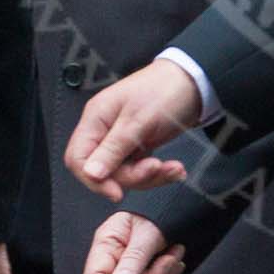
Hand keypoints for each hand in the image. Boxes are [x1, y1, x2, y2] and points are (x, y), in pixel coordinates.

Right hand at [63, 59, 198, 200]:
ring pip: (124, 174)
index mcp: (96, 117)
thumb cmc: (166, 89)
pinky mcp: (138, 146)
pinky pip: (139, 169)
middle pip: (103, 171)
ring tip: (173, 168)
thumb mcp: (139, 120)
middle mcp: (105, 130)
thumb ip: (113, 148)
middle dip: (131, 177)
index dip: (93, 180)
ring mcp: (122, 139)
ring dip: (149, 176)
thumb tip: (90, 173)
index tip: (116, 192)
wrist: (195, 81)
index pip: (77, 158)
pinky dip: (157, 172)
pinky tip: (173, 168)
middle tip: (154, 168)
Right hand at [82, 211, 185, 273]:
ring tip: (176, 252)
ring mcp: (126, 267)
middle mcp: (111, 258)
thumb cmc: (158, 211)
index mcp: (104, 243)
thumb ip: (135, 257)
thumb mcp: (149, 231)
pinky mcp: (140, 273)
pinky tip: (175, 259)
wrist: (175, 205)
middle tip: (171, 258)